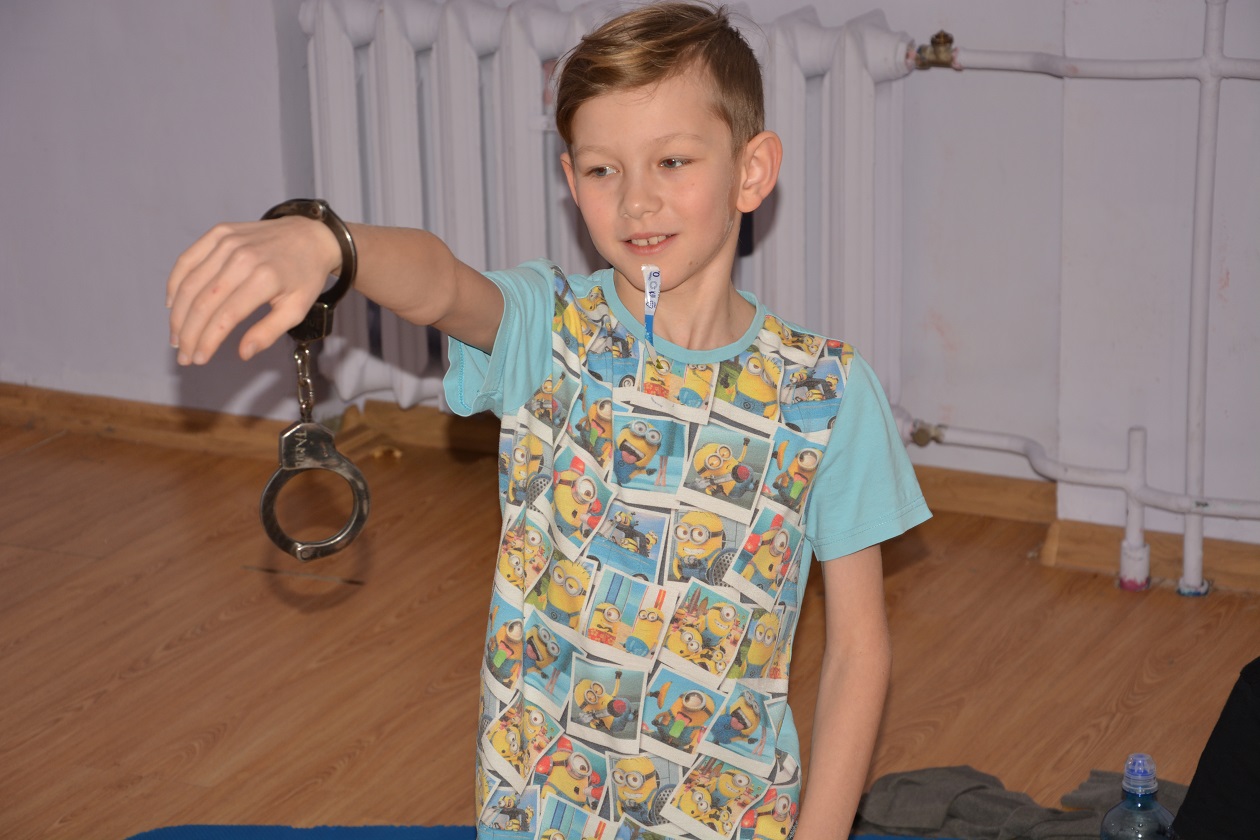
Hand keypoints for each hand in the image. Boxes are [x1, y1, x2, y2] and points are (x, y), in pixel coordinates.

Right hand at [166, 215, 341, 364]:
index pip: (225, 317)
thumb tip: (243, 353)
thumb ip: (269, 332)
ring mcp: (228, 242)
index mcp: (264, 278)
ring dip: (178, 314)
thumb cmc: (305, 275)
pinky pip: (187, 260)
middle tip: (182, 355)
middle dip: (188, 334)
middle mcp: (242, 258)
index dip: (207, 341)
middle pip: (203, 302)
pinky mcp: (219, 233)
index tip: (198, 359)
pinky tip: (173, 305)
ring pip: (190, 283)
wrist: (310, 236)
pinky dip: (175, 283)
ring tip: (176, 337)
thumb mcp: (297, 309)